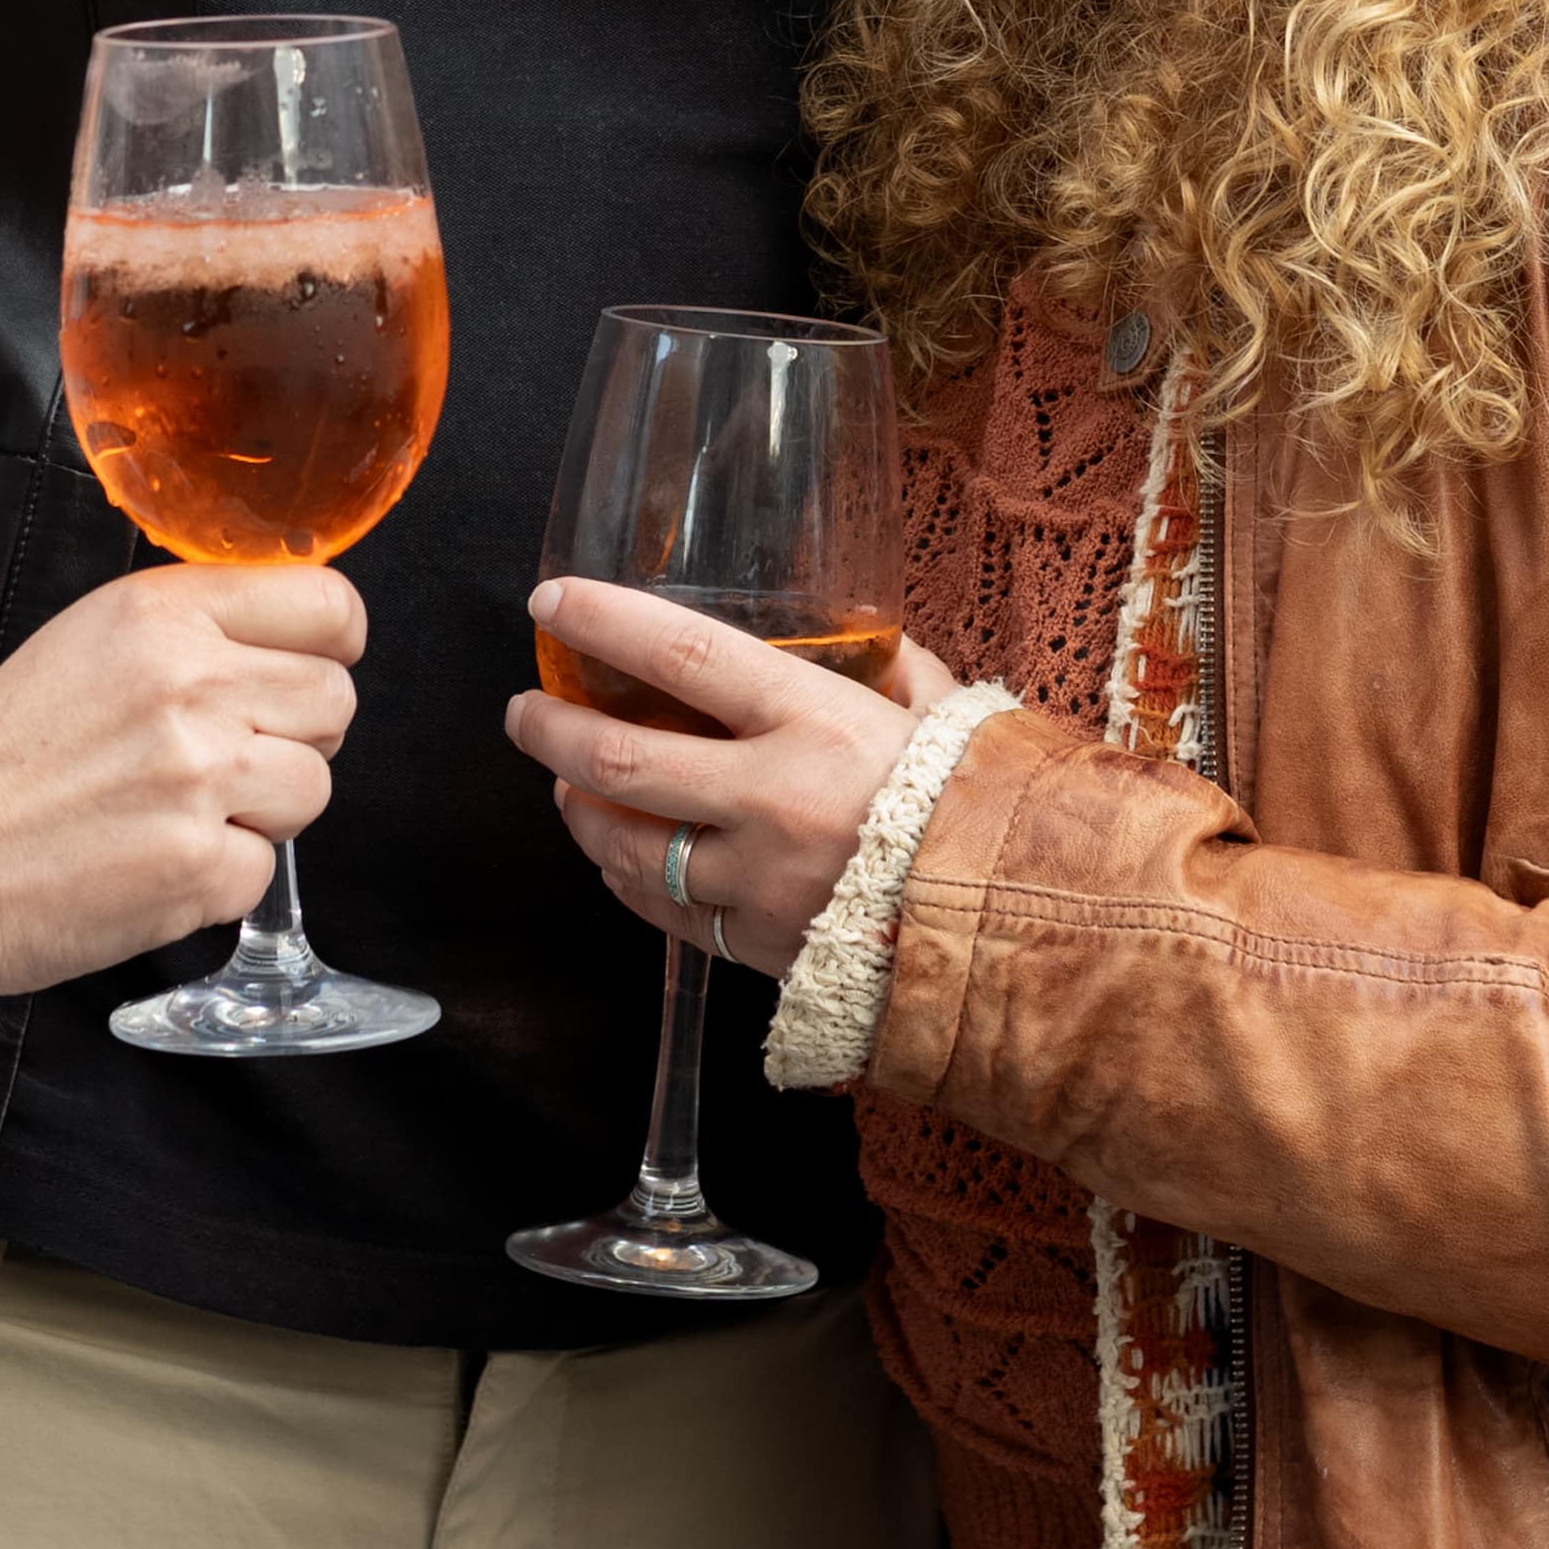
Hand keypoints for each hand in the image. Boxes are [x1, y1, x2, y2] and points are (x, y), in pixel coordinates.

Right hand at [0, 563, 360, 1002]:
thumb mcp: (87, 644)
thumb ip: (189, 628)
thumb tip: (290, 639)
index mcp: (162, 613)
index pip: (328, 604)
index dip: (330, 645)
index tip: (306, 668)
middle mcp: (190, 683)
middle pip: (335, 699)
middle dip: (295, 734)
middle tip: (222, 757)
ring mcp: (199, 777)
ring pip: (316, 786)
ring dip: (263, 811)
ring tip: (175, 813)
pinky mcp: (197, 867)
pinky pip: (266, 871)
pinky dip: (217, 880)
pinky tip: (150, 863)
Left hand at [504, 586, 962, 980]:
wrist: (1023, 938)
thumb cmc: (988, 812)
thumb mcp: (948, 717)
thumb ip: (897, 676)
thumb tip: (872, 643)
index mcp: (817, 724)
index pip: (684, 657)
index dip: (606, 624)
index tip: (552, 602)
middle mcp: (771, 800)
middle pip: (622, 757)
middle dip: (553, 729)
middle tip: (525, 712)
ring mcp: (757, 882)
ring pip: (626, 845)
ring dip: (580, 810)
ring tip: (565, 783)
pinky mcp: (757, 946)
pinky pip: (664, 912)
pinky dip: (629, 880)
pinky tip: (619, 859)